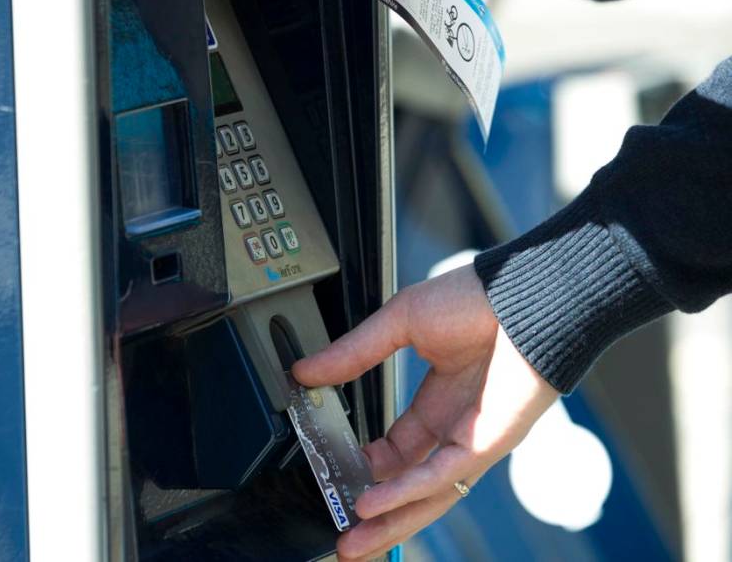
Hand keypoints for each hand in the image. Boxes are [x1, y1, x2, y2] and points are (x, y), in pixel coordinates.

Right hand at [292, 265, 558, 560]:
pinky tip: (373, 502)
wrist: (523, 293)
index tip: (333, 468)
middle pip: (410, 484)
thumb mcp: (400, 323)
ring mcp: (473, 439)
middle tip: (340, 529)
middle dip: (375, 512)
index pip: (397, 450)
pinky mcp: (487, 444)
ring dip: (388, 520)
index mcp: (439, 400)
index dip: (365, 464)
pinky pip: (441, 478)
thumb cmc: (478, 298)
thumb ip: (353, 353)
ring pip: (427, 496)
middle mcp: (456, 427)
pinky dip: (405, 492)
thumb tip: (307, 370)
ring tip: (352, 542)